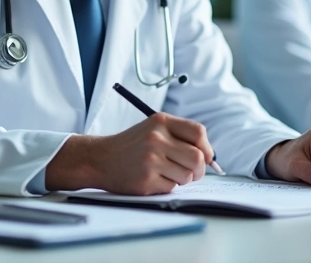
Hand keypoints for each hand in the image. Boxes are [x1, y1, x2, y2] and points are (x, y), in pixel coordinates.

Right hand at [44, 113, 214, 194]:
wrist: (100, 159)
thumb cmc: (132, 145)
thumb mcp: (153, 129)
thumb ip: (180, 136)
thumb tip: (210, 158)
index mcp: (160, 121)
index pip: (198, 132)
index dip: (207, 147)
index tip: (205, 156)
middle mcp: (156, 138)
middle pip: (197, 158)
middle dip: (200, 169)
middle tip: (193, 172)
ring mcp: (151, 160)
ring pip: (187, 175)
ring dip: (182, 178)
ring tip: (166, 173)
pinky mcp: (146, 180)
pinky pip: (172, 187)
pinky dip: (167, 186)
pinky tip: (153, 179)